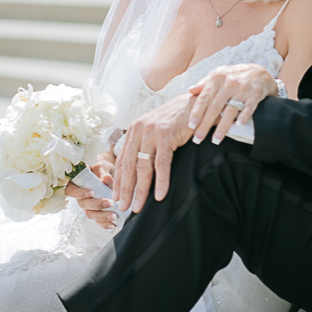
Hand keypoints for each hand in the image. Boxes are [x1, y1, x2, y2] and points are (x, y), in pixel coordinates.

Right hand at [65, 152, 116, 229]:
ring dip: (102, 216)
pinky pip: (98, 221)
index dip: (80, 193)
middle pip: (83, 205)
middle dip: (97, 205)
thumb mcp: (101, 168)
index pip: (72, 190)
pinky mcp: (95, 213)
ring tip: (114, 215)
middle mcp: (80, 197)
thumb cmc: (101, 171)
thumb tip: (106, 178)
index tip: (92, 192)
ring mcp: (87, 206)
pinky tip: (114, 224)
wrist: (107, 175)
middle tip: (110, 203)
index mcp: (76, 184)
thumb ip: (103, 173)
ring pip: (90, 214)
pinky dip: (105, 224)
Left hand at [112, 94, 194, 211]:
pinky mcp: (166, 135)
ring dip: (141, 190)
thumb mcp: (156, 130)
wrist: (195, 104)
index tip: (116, 197)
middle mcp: (139, 130)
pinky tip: (160, 195)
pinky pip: (162, 163)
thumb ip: (145, 144)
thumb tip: (138, 169)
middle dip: (126, 189)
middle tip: (124, 207)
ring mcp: (152, 132)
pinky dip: (161, 181)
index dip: (119, 181)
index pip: (122, 160)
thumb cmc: (177, 120)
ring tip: (139, 206)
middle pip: (129, 166)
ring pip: (143, 167)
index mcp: (134, 130)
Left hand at [188, 63, 275, 144]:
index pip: (204, 97)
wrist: (260, 72)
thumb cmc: (235, 76)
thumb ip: (205, 83)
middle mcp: (229, 83)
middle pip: (215, 107)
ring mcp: (243, 89)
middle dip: (205, 124)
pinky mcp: (255, 94)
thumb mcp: (219, 74)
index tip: (191, 125)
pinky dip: (244, 116)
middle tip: (198, 138)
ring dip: (223, 126)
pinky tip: (238, 125)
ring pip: (230, 110)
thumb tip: (191, 91)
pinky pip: (249, 107)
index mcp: (217, 78)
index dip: (197, 112)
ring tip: (216, 140)